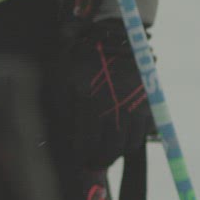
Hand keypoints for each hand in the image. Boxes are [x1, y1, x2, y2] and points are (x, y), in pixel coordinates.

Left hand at [62, 0, 155, 170]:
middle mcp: (112, 106)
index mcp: (87, 99)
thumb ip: (56, 105)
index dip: (77, 154)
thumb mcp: (58, 75)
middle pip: (106, 149)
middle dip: (95, 161)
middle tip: (88, 164)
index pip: (83, 140)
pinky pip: (140, 135)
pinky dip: (129, 145)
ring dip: (113, 156)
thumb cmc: (77, 55)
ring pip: (125, 146)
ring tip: (102, 157)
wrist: (113, 35)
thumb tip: (54, 132)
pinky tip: (118, 145)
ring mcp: (132, 106)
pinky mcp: (146, 105)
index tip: (72, 159)